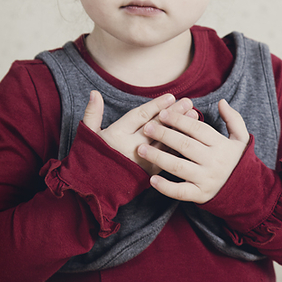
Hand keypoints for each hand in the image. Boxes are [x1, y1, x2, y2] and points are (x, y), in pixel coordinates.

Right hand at [82, 91, 198, 174]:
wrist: (92, 189)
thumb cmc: (89, 158)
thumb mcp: (88, 135)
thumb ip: (92, 113)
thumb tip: (94, 92)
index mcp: (116, 135)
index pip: (140, 117)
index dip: (156, 106)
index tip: (171, 96)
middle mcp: (131, 148)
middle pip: (156, 127)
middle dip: (173, 114)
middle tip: (188, 102)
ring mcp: (141, 161)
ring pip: (164, 142)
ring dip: (180, 128)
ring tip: (193, 115)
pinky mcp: (148, 172)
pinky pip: (166, 158)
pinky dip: (178, 146)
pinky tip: (190, 137)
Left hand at [137, 99, 248, 202]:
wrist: (245, 190)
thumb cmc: (236, 160)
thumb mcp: (241, 138)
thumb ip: (233, 119)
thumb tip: (221, 102)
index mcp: (221, 145)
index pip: (197, 129)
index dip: (179, 120)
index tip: (163, 113)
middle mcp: (213, 162)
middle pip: (185, 145)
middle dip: (164, 135)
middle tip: (147, 127)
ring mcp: (206, 179)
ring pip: (178, 167)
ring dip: (158, 157)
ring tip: (141, 149)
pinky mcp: (200, 195)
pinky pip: (180, 192)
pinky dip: (165, 187)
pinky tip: (152, 179)